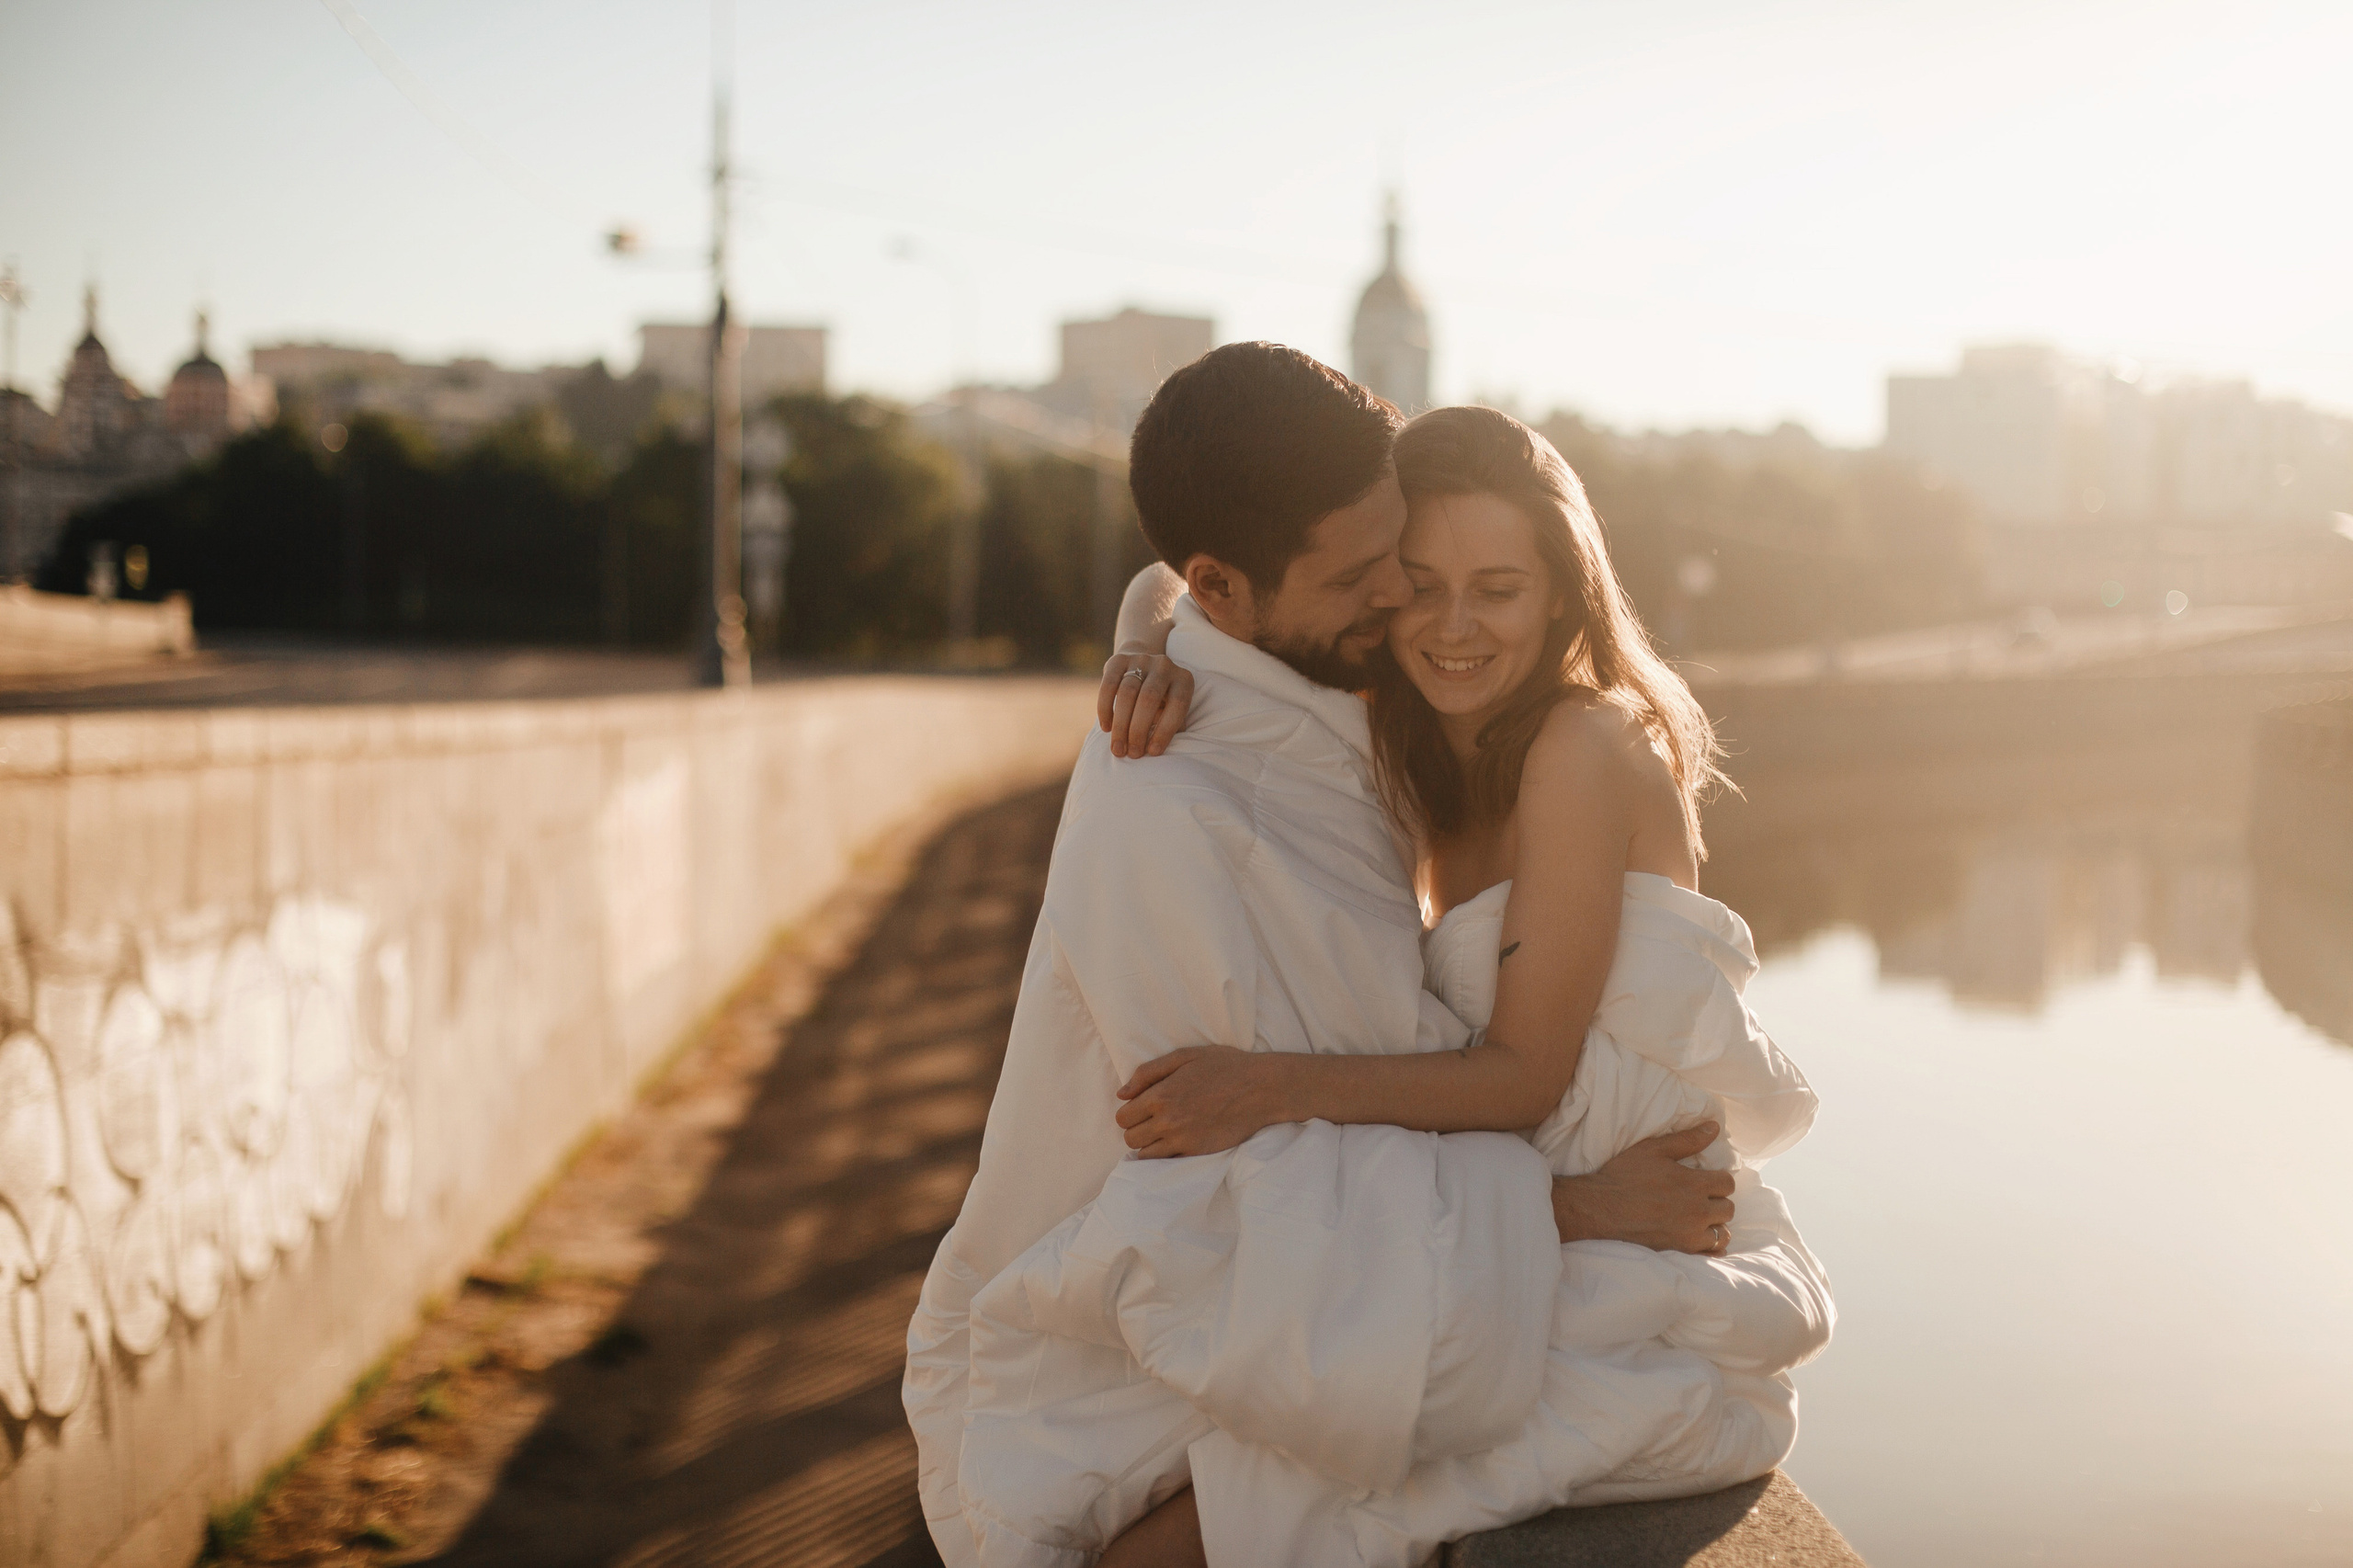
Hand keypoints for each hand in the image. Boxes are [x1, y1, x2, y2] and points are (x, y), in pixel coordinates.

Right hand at [1097, 651, 1193, 759]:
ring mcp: (1141, 659)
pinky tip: (1106, 728)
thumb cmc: (1161, 700)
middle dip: (1139, 730)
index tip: (1152, 753)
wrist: (1142, 666)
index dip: (1165, 731)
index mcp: (1184, 680)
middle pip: (1149, 699)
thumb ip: (1168, 727)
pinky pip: (1108, 685)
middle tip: (1132, 754)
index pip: (1177, 705)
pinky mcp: (1119, 659)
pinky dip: (1105, 709)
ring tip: (1118, 748)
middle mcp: (1164, 666)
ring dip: (1121, 724)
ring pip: (1127, 693)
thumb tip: (1154, 751)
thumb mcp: (1172, 711)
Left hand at [1114, 1046, 1280, 1157]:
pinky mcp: (1197, 1153)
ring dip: (1148, 1144)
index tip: (1141, 1107)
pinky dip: (1166, 1154)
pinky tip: (1176, 1141)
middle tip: (1151, 1119)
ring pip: (1145, 1154)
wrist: (1261, 1089)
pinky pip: (1167, 1162)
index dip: (1129, 1111)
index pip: (1123, 1117)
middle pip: (1130, 1138)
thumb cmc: (1224, 1066)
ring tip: (1163, 1131)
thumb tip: (1122, 1094)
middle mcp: (1167, 1121)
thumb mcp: (1184, 1057)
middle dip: (1136, 1128)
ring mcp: (1182, 1141)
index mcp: (1160, 1095)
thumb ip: (1148, 1073)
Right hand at [1552, 1122, 1734, 1254]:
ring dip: (1714, 1224)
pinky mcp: (1680, 1250)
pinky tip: (1699, 1236)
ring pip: (1722, 1232)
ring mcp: (1691, 1234)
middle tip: (1700, 1198)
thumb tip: (1714, 1127)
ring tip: (1699, 1218)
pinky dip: (1710, 1246)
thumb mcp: (1654, 1149)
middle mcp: (1698, 1211)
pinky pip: (1711, 1253)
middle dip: (1717, 1201)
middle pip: (1727, 1208)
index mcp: (1695, 1184)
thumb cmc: (1625, 1175)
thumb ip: (1687, 1139)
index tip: (1705, 1180)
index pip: (1727, 1183)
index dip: (1718, 1179)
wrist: (1601, 1209)